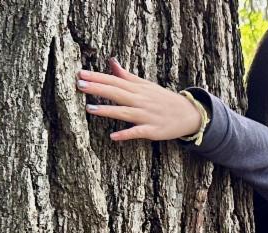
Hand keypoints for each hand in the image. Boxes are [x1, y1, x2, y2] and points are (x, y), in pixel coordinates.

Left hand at [77, 59, 201, 141]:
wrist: (188, 114)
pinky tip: (113, 136)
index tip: (80, 73)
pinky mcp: (152, 130)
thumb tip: (111, 62)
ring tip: (90, 108)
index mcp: (138, 89)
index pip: (114, 80)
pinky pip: (137, 132)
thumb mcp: (145, 85)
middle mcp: (140, 100)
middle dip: (98, 88)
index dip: (97, 77)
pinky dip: (126, 134)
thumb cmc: (163, 100)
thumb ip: (126, 76)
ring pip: (125, 112)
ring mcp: (146, 115)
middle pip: (117, 92)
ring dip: (108, 110)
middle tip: (79, 84)